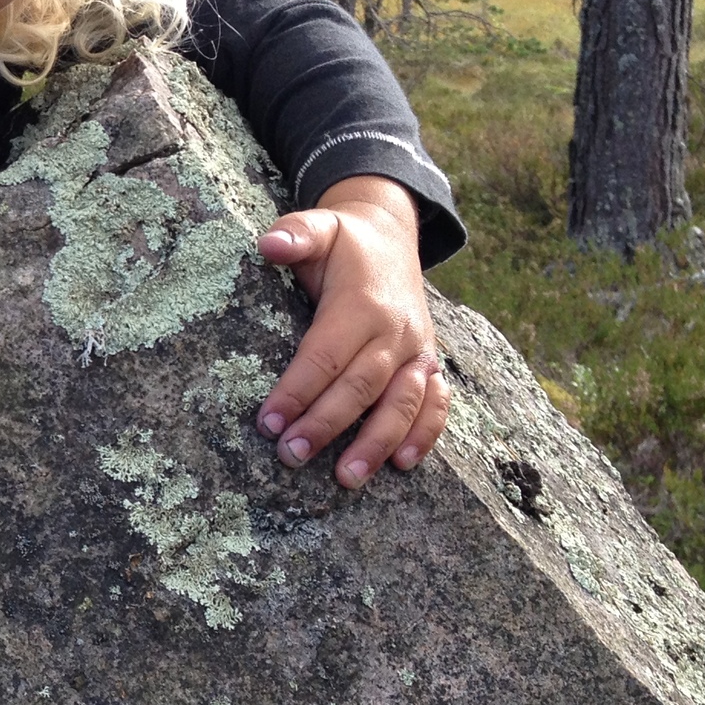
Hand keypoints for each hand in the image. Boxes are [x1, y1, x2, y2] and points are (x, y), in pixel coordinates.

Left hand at [254, 175, 447, 487]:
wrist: (392, 239)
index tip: (268, 422)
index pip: (325, 355)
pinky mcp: (431, 364)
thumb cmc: (344, 243)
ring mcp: (418, 350)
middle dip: (326, 425)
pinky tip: (403, 464)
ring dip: (376, 443)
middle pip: (361, 386)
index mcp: (363, 303)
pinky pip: (437, 404)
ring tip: (346, 479)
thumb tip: (269, 245)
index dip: (297, 390)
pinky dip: (425, 434)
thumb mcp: (320, 225)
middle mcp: (396, 331)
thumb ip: (296, 233)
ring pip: (401, 403)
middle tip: (291, 456)